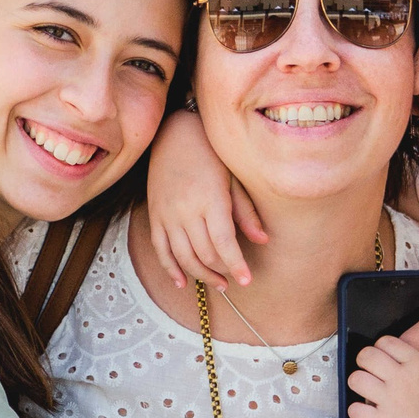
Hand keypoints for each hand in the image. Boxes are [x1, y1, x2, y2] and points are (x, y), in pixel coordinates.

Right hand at [145, 109, 266, 288]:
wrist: (174, 134)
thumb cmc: (211, 153)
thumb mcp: (233, 177)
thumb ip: (246, 211)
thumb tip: (263, 240)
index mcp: (210, 199)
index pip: (224, 243)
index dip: (236, 265)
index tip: (247, 280)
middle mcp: (186, 210)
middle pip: (204, 253)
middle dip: (222, 271)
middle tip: (235, 280)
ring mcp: (167, 214)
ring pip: (183, 256)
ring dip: (201, 275)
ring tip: (218, 283)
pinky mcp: (155, 215)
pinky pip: (160, 249)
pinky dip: (171, 269)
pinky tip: (182, 283)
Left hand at [346, 303, 418, 417]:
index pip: (386, 342)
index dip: (382, 347)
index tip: (386, 358)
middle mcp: (402, 379)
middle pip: (366, 355)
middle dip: (365, 361)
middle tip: (372, 371)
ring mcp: (391, 401)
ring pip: (356, 379)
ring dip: (358, 383)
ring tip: (367, 391)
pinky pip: (355, 410)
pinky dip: (357, 411)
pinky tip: (367, 414)